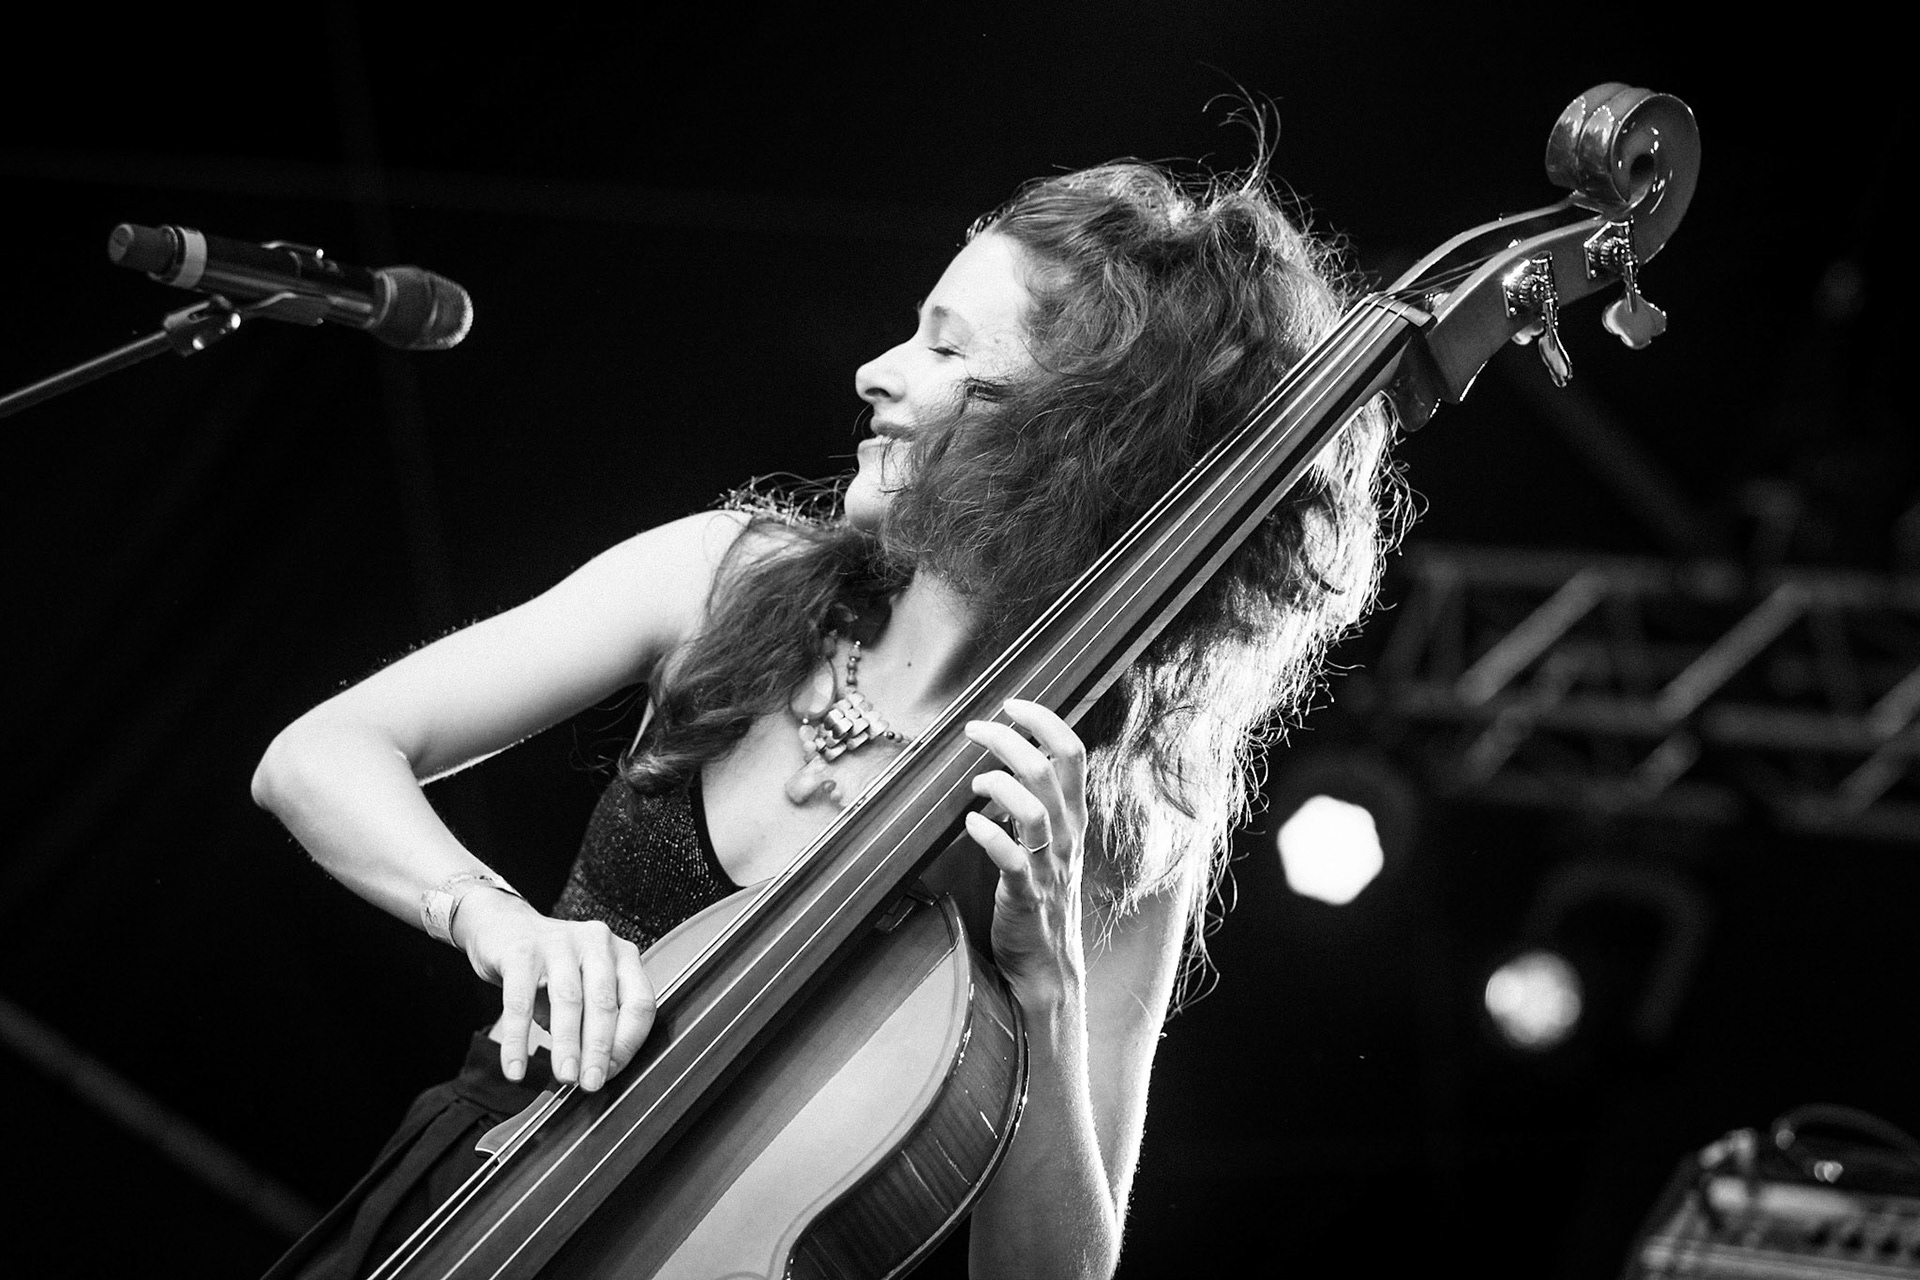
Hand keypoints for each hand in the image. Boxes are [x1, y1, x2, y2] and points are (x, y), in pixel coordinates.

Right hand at [452, 887, 655, 1090]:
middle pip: (605, 1003)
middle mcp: (597, 943)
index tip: (612, 1073)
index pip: (640, 1003)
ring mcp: (559, 943)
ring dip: (568, 1045)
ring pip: (568, 1001)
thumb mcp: (585, 988)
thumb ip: (595, 1022)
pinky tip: (515, 1068)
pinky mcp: (521, 951)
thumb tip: (600, 1071)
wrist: (503, 927)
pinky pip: (519, 1002)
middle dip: (599, 1049)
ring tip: (565, 1077)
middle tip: (591, 1083)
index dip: (628, 1043)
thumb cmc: (552, 967)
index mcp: (622, 955)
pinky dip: (518, 1040)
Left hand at [963, 698, 1089, 1006]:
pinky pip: (1012, 858)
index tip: (1013, 704)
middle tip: (975, 729)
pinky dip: (990, 834)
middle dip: (1008, 739)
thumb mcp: (1049, 843)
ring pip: (1033, 809)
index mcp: (1073, 817)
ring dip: (998, 784)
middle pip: (1046, 770)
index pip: (1072, 753)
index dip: (1044, 721)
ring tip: (974, 783)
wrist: (1049, 966)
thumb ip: (1036, 803)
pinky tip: (971, 823)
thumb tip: (1005, 761)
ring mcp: (1049, 866)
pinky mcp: (1026, 895)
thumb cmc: (1041, 897)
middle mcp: (1067, 836)